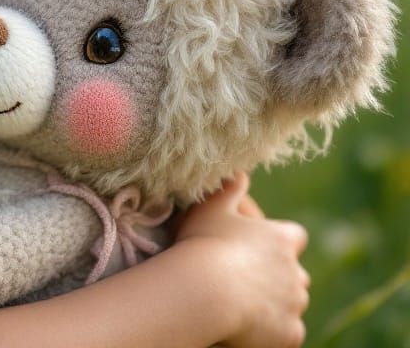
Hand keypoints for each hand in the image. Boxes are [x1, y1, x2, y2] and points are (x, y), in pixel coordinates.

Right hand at [176, 172, 309, 347]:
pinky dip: (274, 331)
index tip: (261, 247)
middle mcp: (296, 271)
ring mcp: (295, 304)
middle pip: (296, 274)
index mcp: (282, 239)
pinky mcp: (291, 333)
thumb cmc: (206, 243)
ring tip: (244, 304)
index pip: (296, 236)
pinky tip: (251, 327)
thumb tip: (239, 171)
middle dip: (279, 276)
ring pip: (293, 304)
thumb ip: (230, 188)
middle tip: (246, 279)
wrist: (206, 290)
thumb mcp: (213, 207)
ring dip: (277, 304)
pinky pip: (288, 333)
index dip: (281, 241)